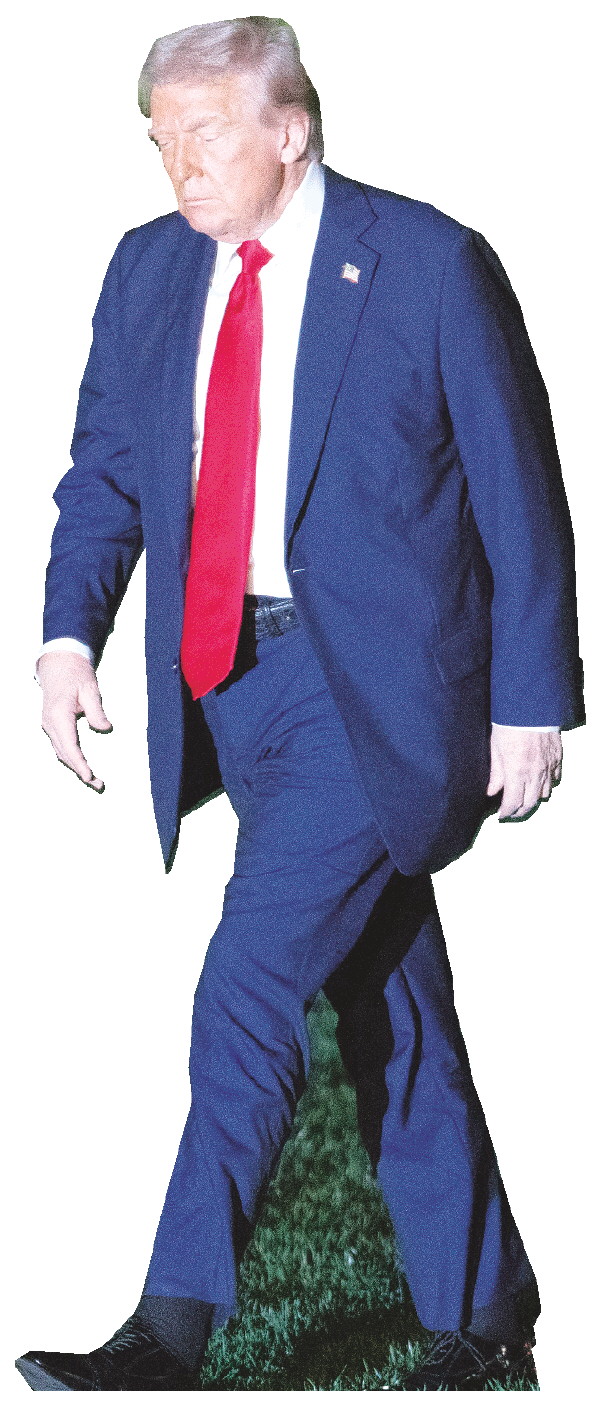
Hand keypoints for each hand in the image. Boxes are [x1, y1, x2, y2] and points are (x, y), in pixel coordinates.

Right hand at [37, 651, 111, 790]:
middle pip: (65, 754)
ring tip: (94, 780)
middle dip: (80, 771)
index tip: (89, 777)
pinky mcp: (52, 725)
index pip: (69, 746)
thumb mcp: (90, 689)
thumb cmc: (75, 675)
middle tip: (99, 785)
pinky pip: (60, 746)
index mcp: (59, 714)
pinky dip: (71, 758)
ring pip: (61, 752)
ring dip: (75, 766)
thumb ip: (97, 710)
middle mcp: (50, 723)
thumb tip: (105, 728)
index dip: (79, 764)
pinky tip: (82, 765)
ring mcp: (48, 724)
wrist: (59, 664)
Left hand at [487, 724, 561, 819]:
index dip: (506, 812)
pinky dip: (547, 784)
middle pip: (529, 803)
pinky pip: (555, 778)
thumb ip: (495, 774)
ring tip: (524, 798)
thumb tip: (492, 791)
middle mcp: (534, 773)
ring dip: (533, 799)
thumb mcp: (495, 749)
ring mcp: (548, 766)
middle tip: (511, 812)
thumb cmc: (509, 725)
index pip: (513, 802)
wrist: (530, 707)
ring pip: (544, 793)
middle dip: (519, 811)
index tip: (501, 814)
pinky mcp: (556, 758)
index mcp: (516, 772)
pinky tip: (539, 782)